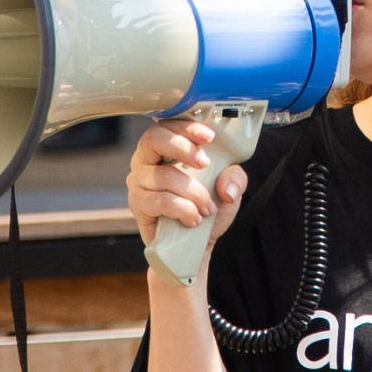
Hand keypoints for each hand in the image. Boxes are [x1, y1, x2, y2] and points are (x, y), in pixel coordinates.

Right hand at [126, 120, 247, 253]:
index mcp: (164, 149)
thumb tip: (226, 186)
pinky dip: (182, 209)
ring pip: (164, 175)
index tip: (208, 136)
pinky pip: (160, 201)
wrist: (194, 246)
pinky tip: (193, 219)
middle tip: (205, 164)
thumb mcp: (228, 190)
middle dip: (183, 148)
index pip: (168, 125)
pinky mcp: (137, 205)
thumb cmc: (205, 210)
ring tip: (208, 208)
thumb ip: (235, 179)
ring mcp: (138, 183)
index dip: (186, 127)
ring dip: (193, 192)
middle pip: (153, 139)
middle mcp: (146, 161)